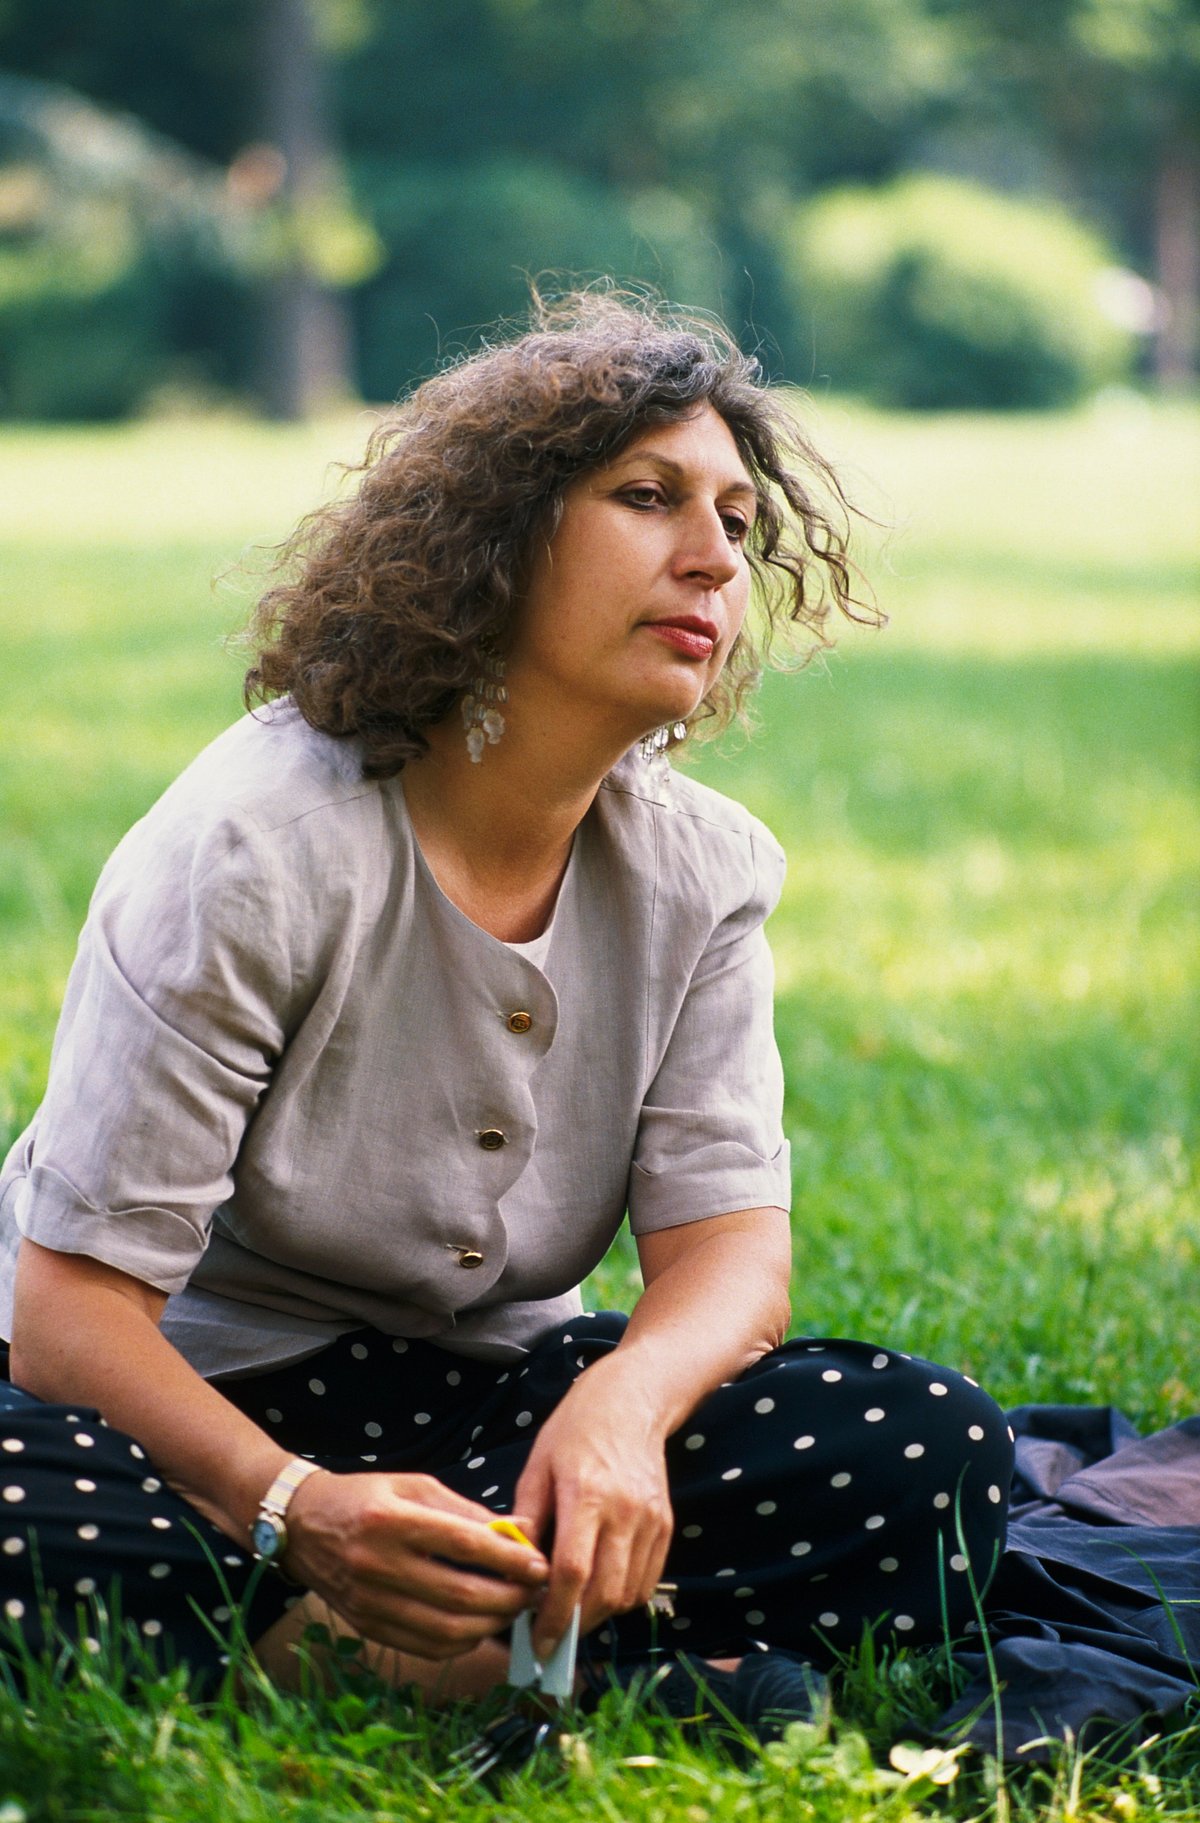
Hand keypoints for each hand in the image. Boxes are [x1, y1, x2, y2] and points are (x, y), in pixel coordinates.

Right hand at [282, 1470, 548, 1659]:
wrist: (302, 1525)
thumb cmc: (367, 1497)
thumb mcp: (415, 1486)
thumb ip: (467, 1512)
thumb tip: (521, 1530)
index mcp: (391, 1519)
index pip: (462, 1544)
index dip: (507, 1558)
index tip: (539, 1564)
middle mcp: (378, 1564)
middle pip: (458, 1595)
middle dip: (507, 1598)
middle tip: (534, 1591)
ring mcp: (370, 1601)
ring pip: (445, 1629)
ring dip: (490, 1625)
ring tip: (512, 1609)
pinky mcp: (368, 1627)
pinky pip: (426, 1647)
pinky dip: (462, 1642)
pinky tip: (479, 1625)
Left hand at [513, 1369, 673, 1658]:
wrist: (631, 1400)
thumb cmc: (575, 1429)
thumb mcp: (538, 1466)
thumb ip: (527, 1520)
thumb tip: (512, 1571)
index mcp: (587, 1495)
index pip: (573, 1572)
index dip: (554, 1614)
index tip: (536, 1639)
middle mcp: (625, 1512)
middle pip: (605, 1592)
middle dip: (575, 1625)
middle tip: (550, 1636)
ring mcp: (651, 1520)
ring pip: (629, 1594)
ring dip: (599, 1615)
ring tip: (571, 1613)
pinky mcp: (665, 1525)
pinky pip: (647, 1581)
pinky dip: (623, 1597)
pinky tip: (599, 1591)